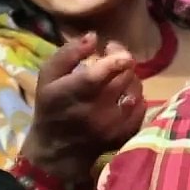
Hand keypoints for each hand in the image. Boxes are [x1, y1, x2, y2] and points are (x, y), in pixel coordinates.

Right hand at [22, 32, 145, 184]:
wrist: (57, 153)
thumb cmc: (51, 109)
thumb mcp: (48, 78)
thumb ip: (67, 54)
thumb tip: (93, 37)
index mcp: (71, 94)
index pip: (97, 75)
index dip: (113, 58)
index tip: (112, 47)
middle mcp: (94, 110)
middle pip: (123, 76)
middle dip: (122, 60)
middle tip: (113, 57)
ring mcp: (113, 125)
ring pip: (135, 89)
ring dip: (130, 77)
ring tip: (118, 76)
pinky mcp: (125, 134)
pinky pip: (142, 107)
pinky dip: (136, 96)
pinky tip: (124, 96)